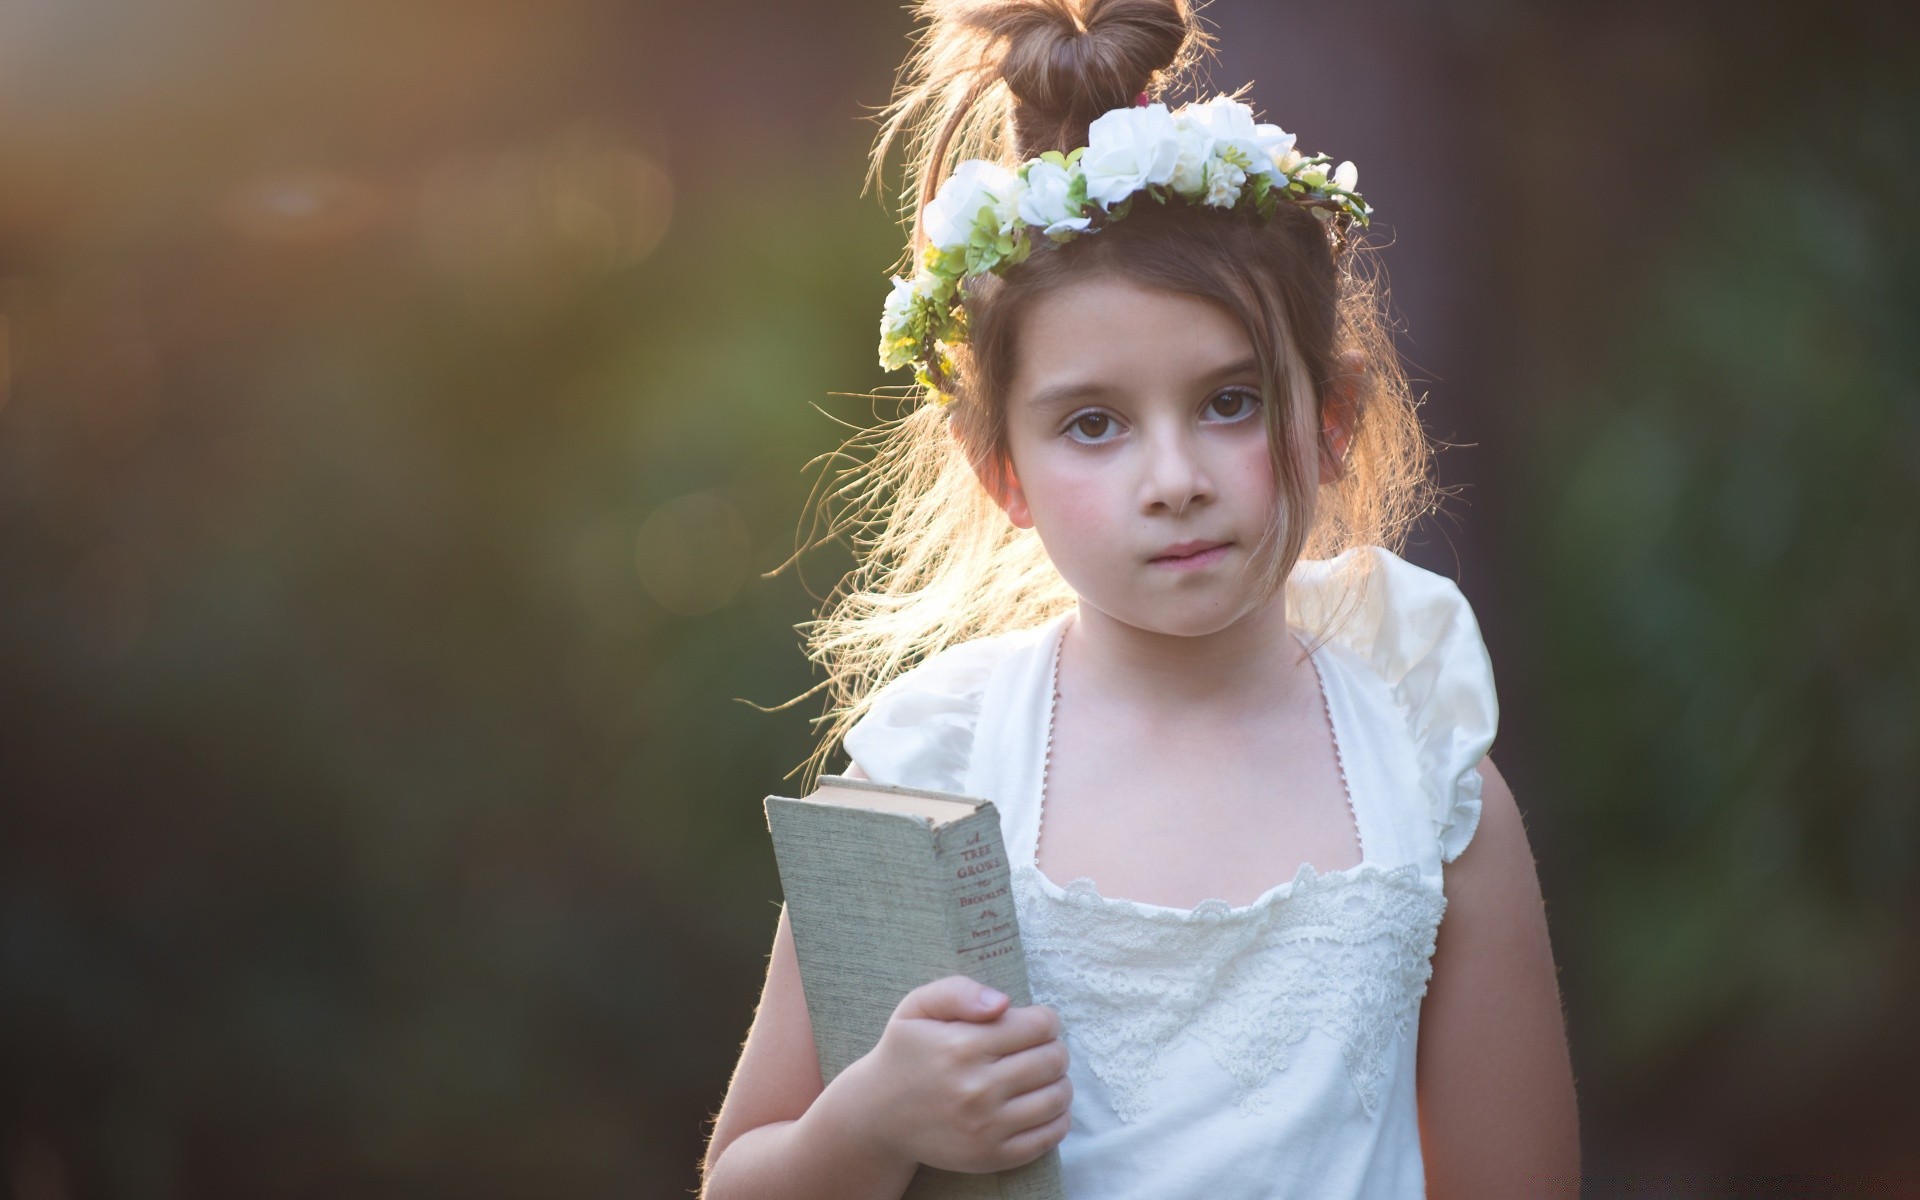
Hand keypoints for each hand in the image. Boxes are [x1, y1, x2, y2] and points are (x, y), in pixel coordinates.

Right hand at [839, 975, 1072, 1174]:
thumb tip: (1003, 1002)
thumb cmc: (907, 1053)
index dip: (1045, 1020)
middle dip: (1053, 1048)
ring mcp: (986, 1127)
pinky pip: (1050, 1136)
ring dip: (1059, 1081)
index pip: (1039, 1027)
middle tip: (1038, 1048)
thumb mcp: (919, 1007)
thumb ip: (959, 992)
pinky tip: (1041, 1104)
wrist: (879, 1115)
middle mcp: (976, 1089)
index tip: (1034, 1023)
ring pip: (1058, 1097)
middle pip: (1053, 1060)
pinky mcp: (992, 1156)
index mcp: (962, 1046)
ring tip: (1041, 1075)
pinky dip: (1058, 1117)